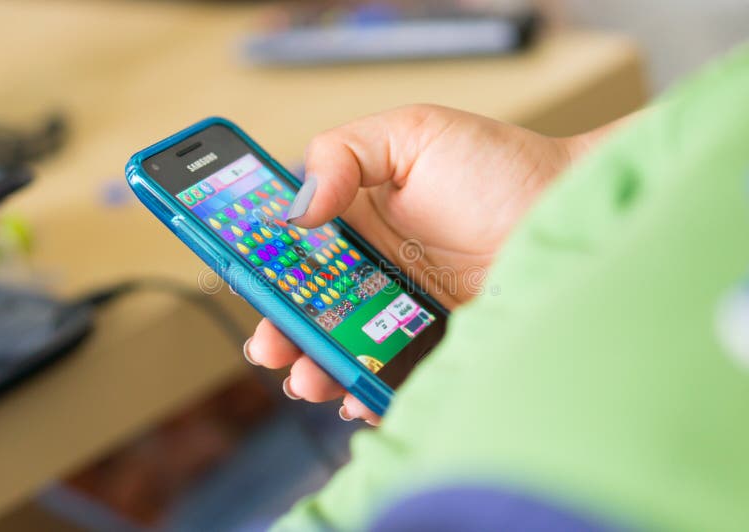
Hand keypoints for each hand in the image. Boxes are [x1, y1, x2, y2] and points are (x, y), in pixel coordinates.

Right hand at [246, 104, 577, 423]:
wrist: (574, 210)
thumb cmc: (499, 166)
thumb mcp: (411, 132)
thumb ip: (342, 154)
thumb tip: (296, 208)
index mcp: (356, 219)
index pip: (293, 247)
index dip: (262, 267)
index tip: (245, 282)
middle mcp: (373, 268)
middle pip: (309, 307)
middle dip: (281, 331)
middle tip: (270, 345)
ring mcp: (402, 311)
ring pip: (342, 348)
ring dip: (315, 368)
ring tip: (308, 378)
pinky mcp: (434, 345)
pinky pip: (390, 375)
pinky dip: (367, 391)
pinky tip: (358, 394)